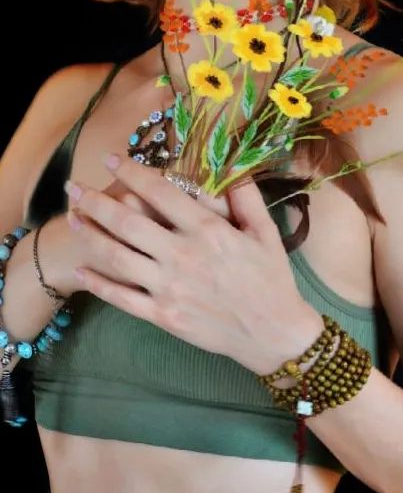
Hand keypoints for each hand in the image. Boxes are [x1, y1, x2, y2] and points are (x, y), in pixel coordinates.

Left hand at [67, 155, 322, 373]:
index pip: (160, 193)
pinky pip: (122, 298)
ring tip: (71, 218)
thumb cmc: (271, 278)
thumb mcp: (265, 231)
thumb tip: (232, 164)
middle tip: (73, 186)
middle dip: (95, 201)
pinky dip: (98, 283)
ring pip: (117, 257)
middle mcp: (182, 255)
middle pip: (127, 222)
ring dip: (90, 235)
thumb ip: (245, 196)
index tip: (110, 159)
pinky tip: (82, 269)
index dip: (131, 172)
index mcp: (207, 230)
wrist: (273, 333)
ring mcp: (169, 288)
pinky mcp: (164, 316)